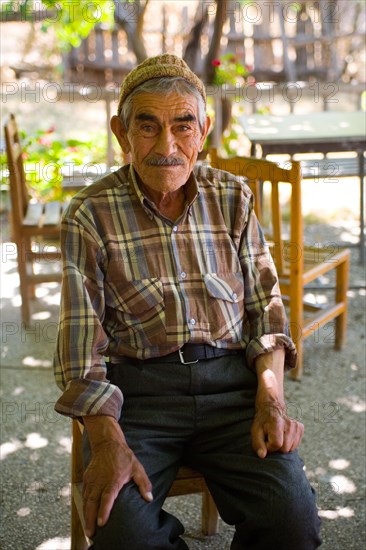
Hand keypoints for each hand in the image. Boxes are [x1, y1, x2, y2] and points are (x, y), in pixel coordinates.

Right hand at [82, 416, 151, 537]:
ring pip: (86, 500)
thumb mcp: (137, 468)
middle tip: (91, 534)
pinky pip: (84, 494)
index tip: (102, 523)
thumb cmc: (124, 457)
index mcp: (113, 480)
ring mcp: (92, 480)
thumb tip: (149, 498)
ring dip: (86, 515)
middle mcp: (100, 481)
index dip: (104, 511)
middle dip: (90, 519)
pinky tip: (86, 514)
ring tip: (88, 529)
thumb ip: (144, 484)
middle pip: (92, 503)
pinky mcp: (87, 478)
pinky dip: (84, 505)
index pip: (107, 498)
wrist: (107, 443)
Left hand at [251, 400, 303, 457]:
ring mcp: (296, 426)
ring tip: (277, 438)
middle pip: (285, 448)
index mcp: (277, 423)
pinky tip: (284, 437)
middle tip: (271, 439)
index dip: (269, 446)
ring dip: (283, 446)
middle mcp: (289, 424)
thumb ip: (258, 444)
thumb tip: (262, 455)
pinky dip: (289, 444)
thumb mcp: (255, 431)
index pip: (276, 444)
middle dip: (276, 448)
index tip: (265, 441)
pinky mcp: (301, 428)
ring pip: (291, 448)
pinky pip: (296, 445)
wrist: (272, 408)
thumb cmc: (263, 422)